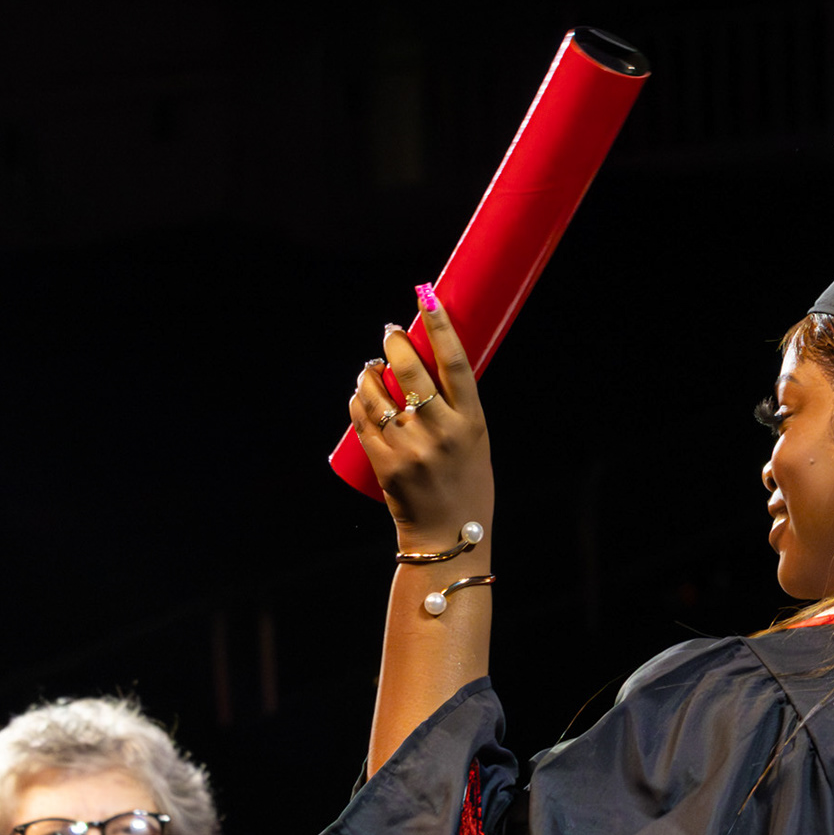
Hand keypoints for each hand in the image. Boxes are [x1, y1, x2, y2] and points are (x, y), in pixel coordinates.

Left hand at [348, 292, 493, 548]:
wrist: (449, 537)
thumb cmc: (467, 483)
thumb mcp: (476, 440)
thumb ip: (455, 406)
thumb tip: (427, 362)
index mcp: (471, 422)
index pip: (454, 363)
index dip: (440, 327)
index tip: (426, 297)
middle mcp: (441, 432)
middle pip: (410, 372)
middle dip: (395, 344)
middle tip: (390, 333)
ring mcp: (410, 448)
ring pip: (378, 393)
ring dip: (370, 373)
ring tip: (372, 368)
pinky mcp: (385, 464)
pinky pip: (361, 419)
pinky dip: (357, 400)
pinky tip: (360, 393)